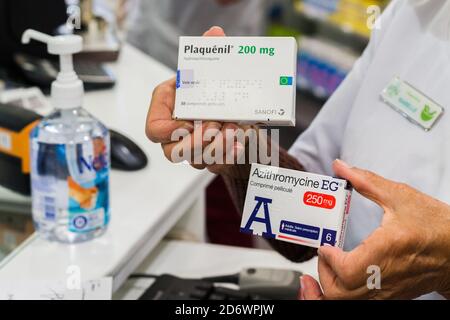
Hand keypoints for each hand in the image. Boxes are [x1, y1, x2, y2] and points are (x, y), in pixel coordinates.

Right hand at [145, 26, 253, 173]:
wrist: (232, 111)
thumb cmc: (212, 91)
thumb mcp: (213, 71)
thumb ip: (211, 53)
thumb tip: (214, 35)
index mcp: (167, 109)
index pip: (154, 129)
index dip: (168, 131)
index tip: (188, 124)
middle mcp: (176, 132)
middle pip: (173, 152)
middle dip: (196, 141)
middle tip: (214, 127)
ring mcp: (192, 148)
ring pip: (196, 160)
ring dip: (217, 146)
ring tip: (234, 129)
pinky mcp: (210, 158)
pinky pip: (215, 163)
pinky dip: (229, 153)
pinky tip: (240, 143)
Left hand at [299, 159, 449, 299]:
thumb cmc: (436, 226)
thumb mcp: (400, 196)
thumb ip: (366, 181)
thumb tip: (341, 167)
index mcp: (386, 250)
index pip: (346, 269)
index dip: (328, 259)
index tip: (326, 245)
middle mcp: (384, 276)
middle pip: (339, 293)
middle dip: (322, 276)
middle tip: (325, 255)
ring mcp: (387, 291)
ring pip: (346, 303)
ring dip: (329, 288)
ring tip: (328, 267)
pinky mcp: (389, 297)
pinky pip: (358, 303)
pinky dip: (343, 294)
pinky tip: (340, 277)